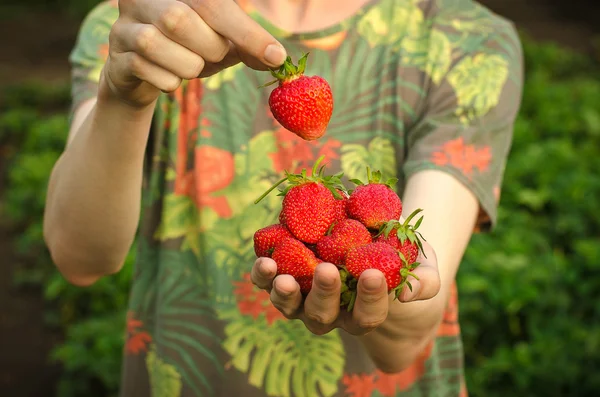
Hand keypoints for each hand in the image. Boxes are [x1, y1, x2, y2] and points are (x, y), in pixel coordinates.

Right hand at [103, 0, 286, 106]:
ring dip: (188, 66)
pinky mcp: (116, 55)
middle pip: (180, 19)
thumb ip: (247, 45)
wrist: (142, 75)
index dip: (246, 32)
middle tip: (214, 55)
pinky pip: (147, 70)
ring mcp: (124, 23)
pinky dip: (169, 82)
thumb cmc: (188, 49)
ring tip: (190, 66)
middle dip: (209, 48)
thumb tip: (275, 58)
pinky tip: (170, 78)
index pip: (213, 3)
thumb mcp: (222, 43)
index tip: (275, 57)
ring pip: (157, 44)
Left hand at [250, 241, 440, 335]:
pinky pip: (269, 283)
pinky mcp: (284, 278)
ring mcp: (304, 299)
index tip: (374, 274)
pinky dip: (263, 275)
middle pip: (324, 316)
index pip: (368, 314)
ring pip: (291, 307)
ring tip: (283, 277)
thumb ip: (423, 280)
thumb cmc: (400, 257)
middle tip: (327, 270)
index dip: (371, 298)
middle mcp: (332, 313)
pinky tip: (264, 260)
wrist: (368, 240)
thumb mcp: (422, 264)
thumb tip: (407, 295)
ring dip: (284, 294)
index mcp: (365, 312)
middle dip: (324, 295)